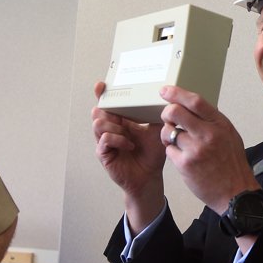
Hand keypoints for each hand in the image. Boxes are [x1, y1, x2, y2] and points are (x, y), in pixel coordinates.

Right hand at [91, 81, 166, 230]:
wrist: (149, 177)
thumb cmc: (151, 155)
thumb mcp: (156, 131)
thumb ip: (154, 115)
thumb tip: (163, 98)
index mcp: (120, 121)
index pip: (107, 104)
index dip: (102, 94)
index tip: (102, 85)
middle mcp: (110, 129)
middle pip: (98, 111)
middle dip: (108, 108)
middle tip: (121, 113)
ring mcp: (105, 141)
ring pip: (98, 123)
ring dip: (114, 126)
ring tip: (128, 134)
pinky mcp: (104, 153)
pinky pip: (105, 139)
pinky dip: (118, 139)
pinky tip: (129, 144)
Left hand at [159, 86, 259, 212]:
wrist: (235, 193)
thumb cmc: (232, 164)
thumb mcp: (229, 136)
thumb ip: (212, 122)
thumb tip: (192, 107)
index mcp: (220, 124)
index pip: (195, 101)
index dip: (177, 93)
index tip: (165, 90)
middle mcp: (208, 134)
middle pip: (175, 112)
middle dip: (166, 112)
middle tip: (167, 117)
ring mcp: (195, 149)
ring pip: (168, 131)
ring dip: (167, 134)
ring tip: (175, 141)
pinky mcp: (185, 164)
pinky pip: (169, 150)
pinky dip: (172, 151)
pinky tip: (182, 157)